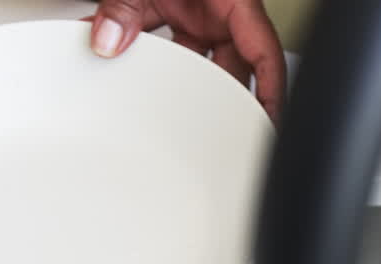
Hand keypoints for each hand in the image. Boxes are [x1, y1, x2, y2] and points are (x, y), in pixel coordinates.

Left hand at [90, 0, 284, 117]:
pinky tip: (142, 77)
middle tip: (217, 133)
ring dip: (180, 81)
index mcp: (234, 1)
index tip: (271, 124)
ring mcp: (198, 14)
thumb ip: (123, 7)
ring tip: (174, 112)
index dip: (273, 93)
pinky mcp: (176, 14)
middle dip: (222, 99)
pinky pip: (172, 46)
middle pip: (233, 68)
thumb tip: (107, 39)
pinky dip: (155, 60)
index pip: (266, 55)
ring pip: (199, 61)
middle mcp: (222, 11)